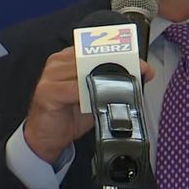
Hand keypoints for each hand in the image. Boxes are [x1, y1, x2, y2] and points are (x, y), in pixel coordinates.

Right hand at [23, 46, 153, 163]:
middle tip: (138, 73)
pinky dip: (90, 94)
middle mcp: (59, 62)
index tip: (140, 65)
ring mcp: (51, 75)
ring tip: (123, 88)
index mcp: (69, 58)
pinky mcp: (47, 91)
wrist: (46, 138)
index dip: (121, 55)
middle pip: (93, 57)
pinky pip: (73, 89)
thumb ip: (113, 83)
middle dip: (118, 66)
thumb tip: (142, 74)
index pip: (97, 49)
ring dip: (106, 80)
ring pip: (84, 71)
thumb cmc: (70, 115)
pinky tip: (99, 100)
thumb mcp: (95, 96)